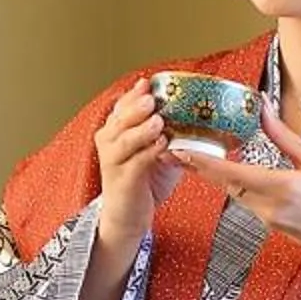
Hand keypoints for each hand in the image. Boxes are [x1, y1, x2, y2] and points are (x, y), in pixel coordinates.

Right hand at [90, 85, 186, 257]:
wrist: (127, 216)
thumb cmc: (143, 180)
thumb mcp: (154, 149)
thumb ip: (165, 130)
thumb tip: (191, 109)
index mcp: (114, 131)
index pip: (121, 106)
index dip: (134, 94)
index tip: (149, 83)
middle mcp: (109, 143)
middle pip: (120, 119)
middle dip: (136, 107)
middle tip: (152, 100)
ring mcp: (113, 162)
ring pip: (124, 139)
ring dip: (142, 129)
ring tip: (158, 122)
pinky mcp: (123, 181)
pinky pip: (135, 163)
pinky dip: (148, 153)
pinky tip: (162, 146)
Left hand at [182, 104, 300, 292]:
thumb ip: (286, 138)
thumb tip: (264, 110)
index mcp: (282, 187)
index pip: (230, 173)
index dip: (201, 162)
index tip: (178, 150)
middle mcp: (269, 206)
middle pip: (224, 183)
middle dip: (199, 165)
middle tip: (176, 145)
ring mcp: (268, 218)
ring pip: (233, 191)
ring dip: (214, 174)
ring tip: (194, 153)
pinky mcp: (271, 223)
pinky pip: (245, 199)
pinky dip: (233, 183)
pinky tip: (228, 170)